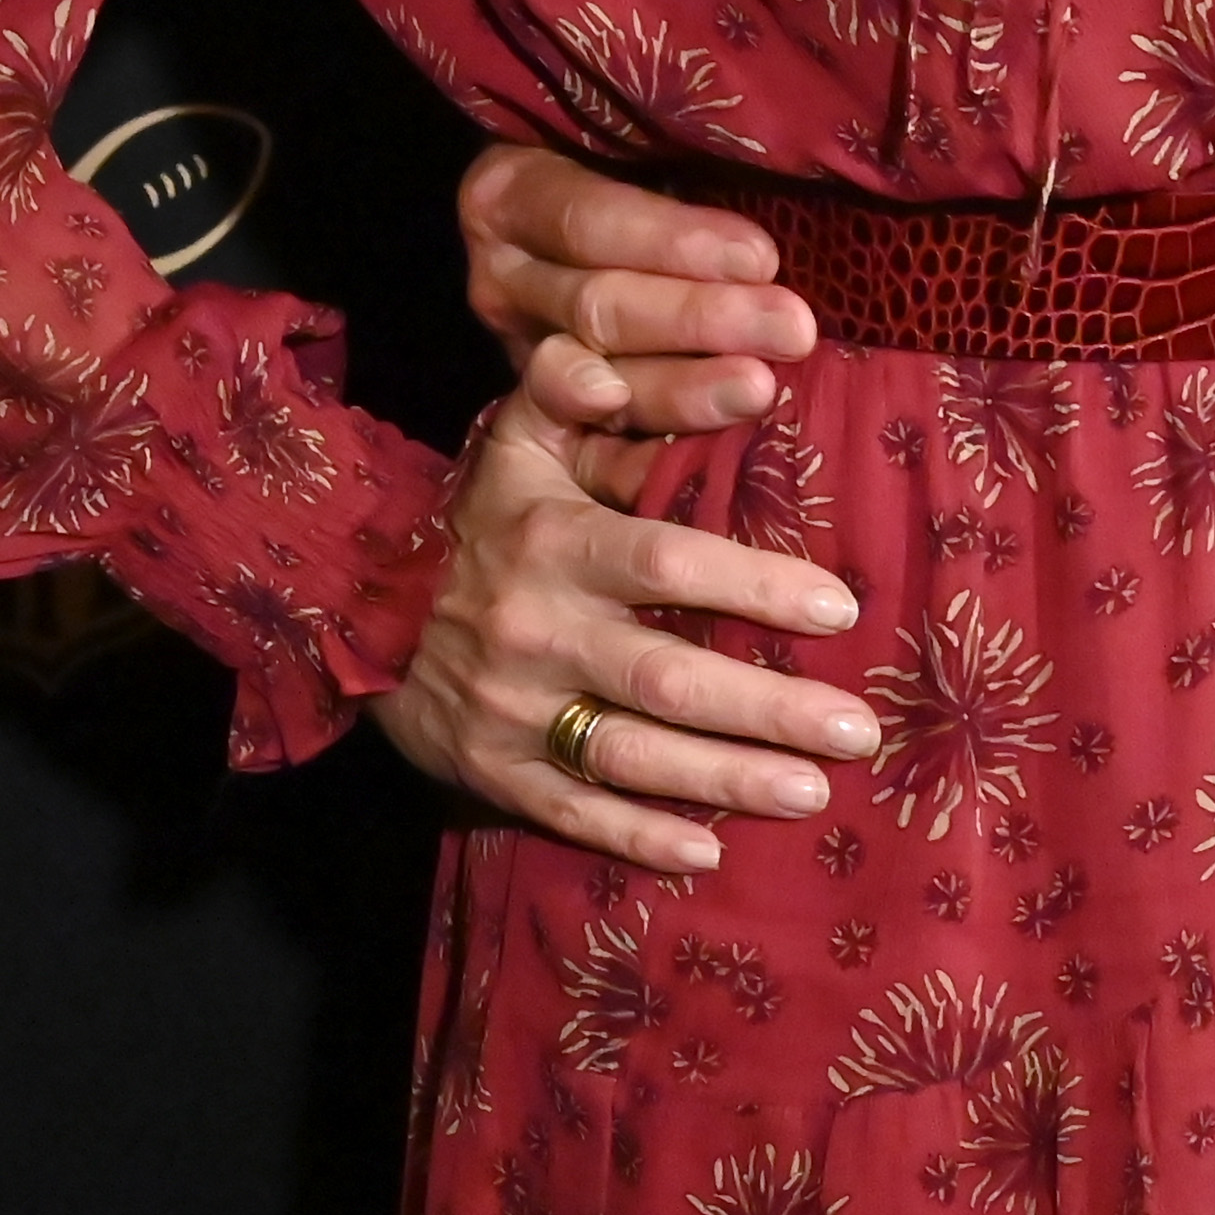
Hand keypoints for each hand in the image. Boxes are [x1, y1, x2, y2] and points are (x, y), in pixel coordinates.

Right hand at [373, 393, 870, 874]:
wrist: (356, 605)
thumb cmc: (483, 514)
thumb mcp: (521, 439)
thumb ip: (577, 387)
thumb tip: (616, 362)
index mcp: (555, 543)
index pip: (670, 564)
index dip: (757, 585)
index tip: (841, 608)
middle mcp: (537, 631)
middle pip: (668, 677)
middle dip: (769, 709)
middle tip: (858, 730)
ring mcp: (512, 710)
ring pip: (632, 755)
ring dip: (727, 779)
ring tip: (813, 792)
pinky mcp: (492, 771)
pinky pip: (572, 811)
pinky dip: (638, 837)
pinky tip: (708, 852)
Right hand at [460, 140, 818, 500]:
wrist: (572, 229)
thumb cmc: (636, 166)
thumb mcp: (636, 147)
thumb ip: (685, 161)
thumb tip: (771, 195)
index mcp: (511, 197)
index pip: (589, 222)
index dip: (672, 242)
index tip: (761, 256)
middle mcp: (502, 280)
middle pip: (598, 306)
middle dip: (699, 320)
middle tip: (791, 329)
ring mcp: (522, 353)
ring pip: (602, 381)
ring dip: (685, 392)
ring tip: (759, 390)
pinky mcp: (542, 419)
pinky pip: (597, 448)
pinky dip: (650, 459)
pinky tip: (703, 464)